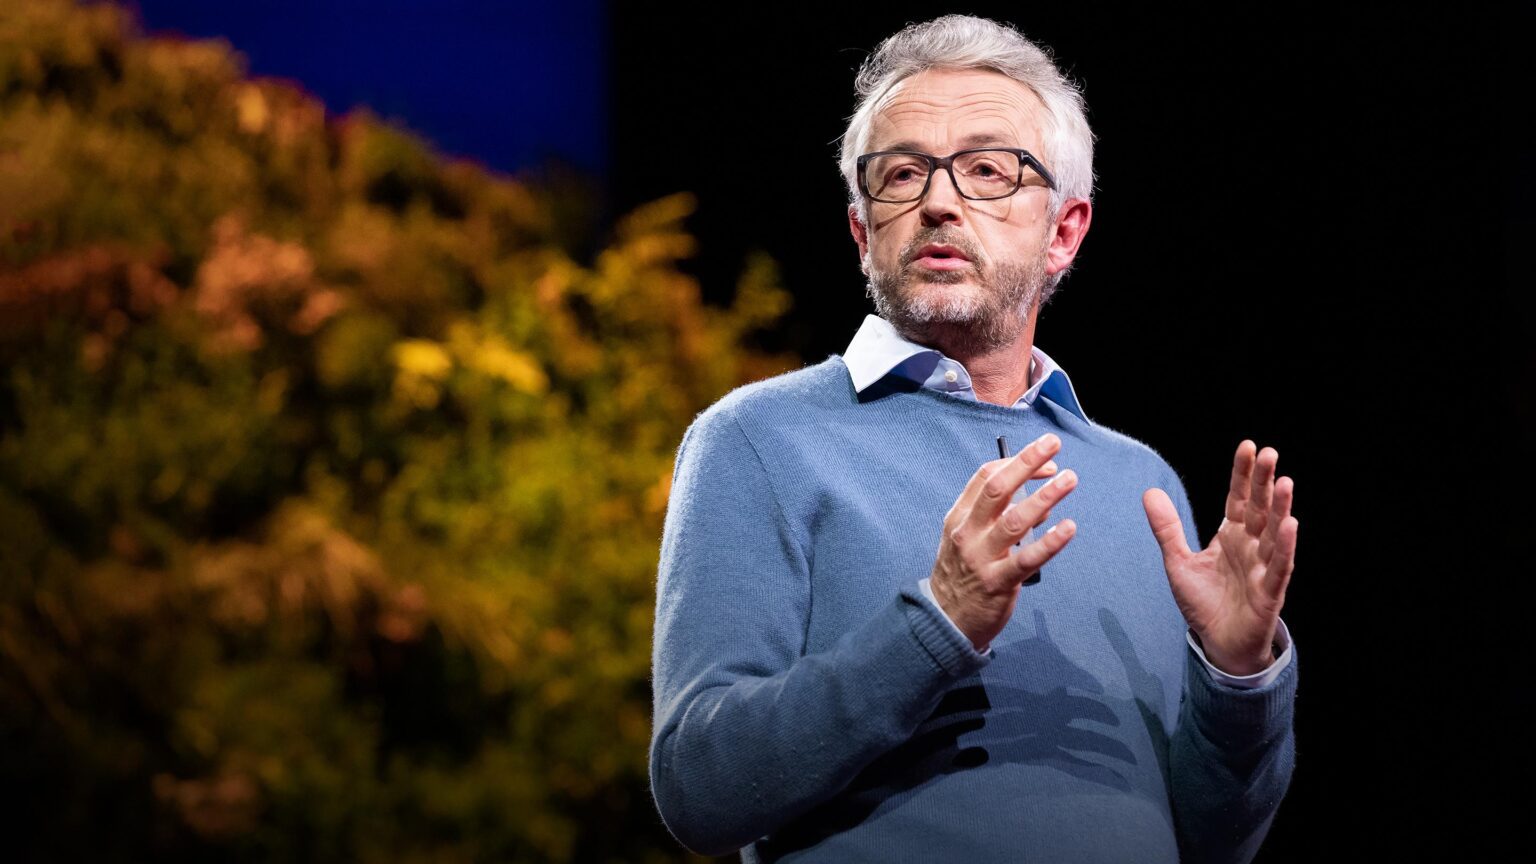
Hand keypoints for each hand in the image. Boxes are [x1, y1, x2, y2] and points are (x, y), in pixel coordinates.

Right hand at [931, 433, 1078, 650]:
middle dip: (1027, 462)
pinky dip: (1049, 542)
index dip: (1017, 461)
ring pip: (1015, 520)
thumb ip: (996, 516)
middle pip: (998, 489)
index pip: (987, 477)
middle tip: (1054, 444)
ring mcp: (981, 557)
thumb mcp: (968, 538)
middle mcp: (968, 532)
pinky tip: (1068, 528)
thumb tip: (1040, 497)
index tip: (1046, 458)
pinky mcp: (997, 582)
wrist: (943, 620)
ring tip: (1069, 479)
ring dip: (1045, 497)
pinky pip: (1026, 559)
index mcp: (960, 517)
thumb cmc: (962, 574)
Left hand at [1142, 441, 1297, 675]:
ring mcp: (1263, 567)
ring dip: (1280, 508)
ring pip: (1274, 533)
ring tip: (1284, 482)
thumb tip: (1149, 491)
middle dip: (1263, 482)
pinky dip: (1284, 546)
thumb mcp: (1178, 561)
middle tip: (1269, 453)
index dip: (1243, 474)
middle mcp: (1251, 546)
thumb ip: (1167, 528)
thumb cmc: (1204, 601)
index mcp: (1231, 535)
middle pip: (1259, 508)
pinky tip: (1290, 524)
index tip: (1248, 446)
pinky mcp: (1270, 591)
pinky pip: (1280, 566)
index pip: (1238, 498)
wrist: (1218, 643)